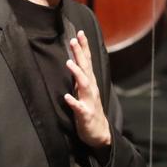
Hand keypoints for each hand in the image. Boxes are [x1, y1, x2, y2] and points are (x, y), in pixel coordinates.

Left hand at [63, 30, 111, 148]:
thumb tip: (74, 61)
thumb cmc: (90, 110)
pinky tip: (67, 97)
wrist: (99, 133)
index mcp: (90, 83)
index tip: (80, 33)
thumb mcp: (85, 91)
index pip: (87, 62)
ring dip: (77, 73)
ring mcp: (89, 101)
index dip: (84, 48)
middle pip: (86, 68)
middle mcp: (91, 89)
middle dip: (80, 54)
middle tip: (74, 39)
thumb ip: (81, 77)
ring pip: (84, 85)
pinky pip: (79, 108)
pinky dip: (73, 102)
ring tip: (69, 63)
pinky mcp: (85, 115)